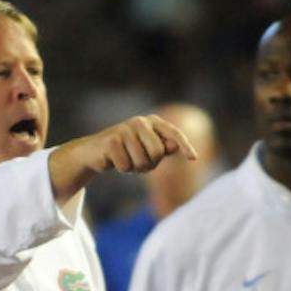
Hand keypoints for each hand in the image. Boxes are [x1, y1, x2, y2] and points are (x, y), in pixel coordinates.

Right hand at [49, 114, 197, 202]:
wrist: (96, 152)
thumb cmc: (129, 151)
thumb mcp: (149, 150)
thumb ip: (164, 147)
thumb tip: (175, 146)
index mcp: (153, 122)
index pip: (173, 133)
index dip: (185, 146)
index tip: (194, 158)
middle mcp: (140, 122)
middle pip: (157, 152)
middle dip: (150, 164)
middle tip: (139, 162)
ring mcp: (124, 130)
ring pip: (142, 161)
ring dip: (135, 168)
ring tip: (127, 160)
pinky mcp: (111, 141)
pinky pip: (126, 165)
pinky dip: (123, 169)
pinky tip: (115, 161)